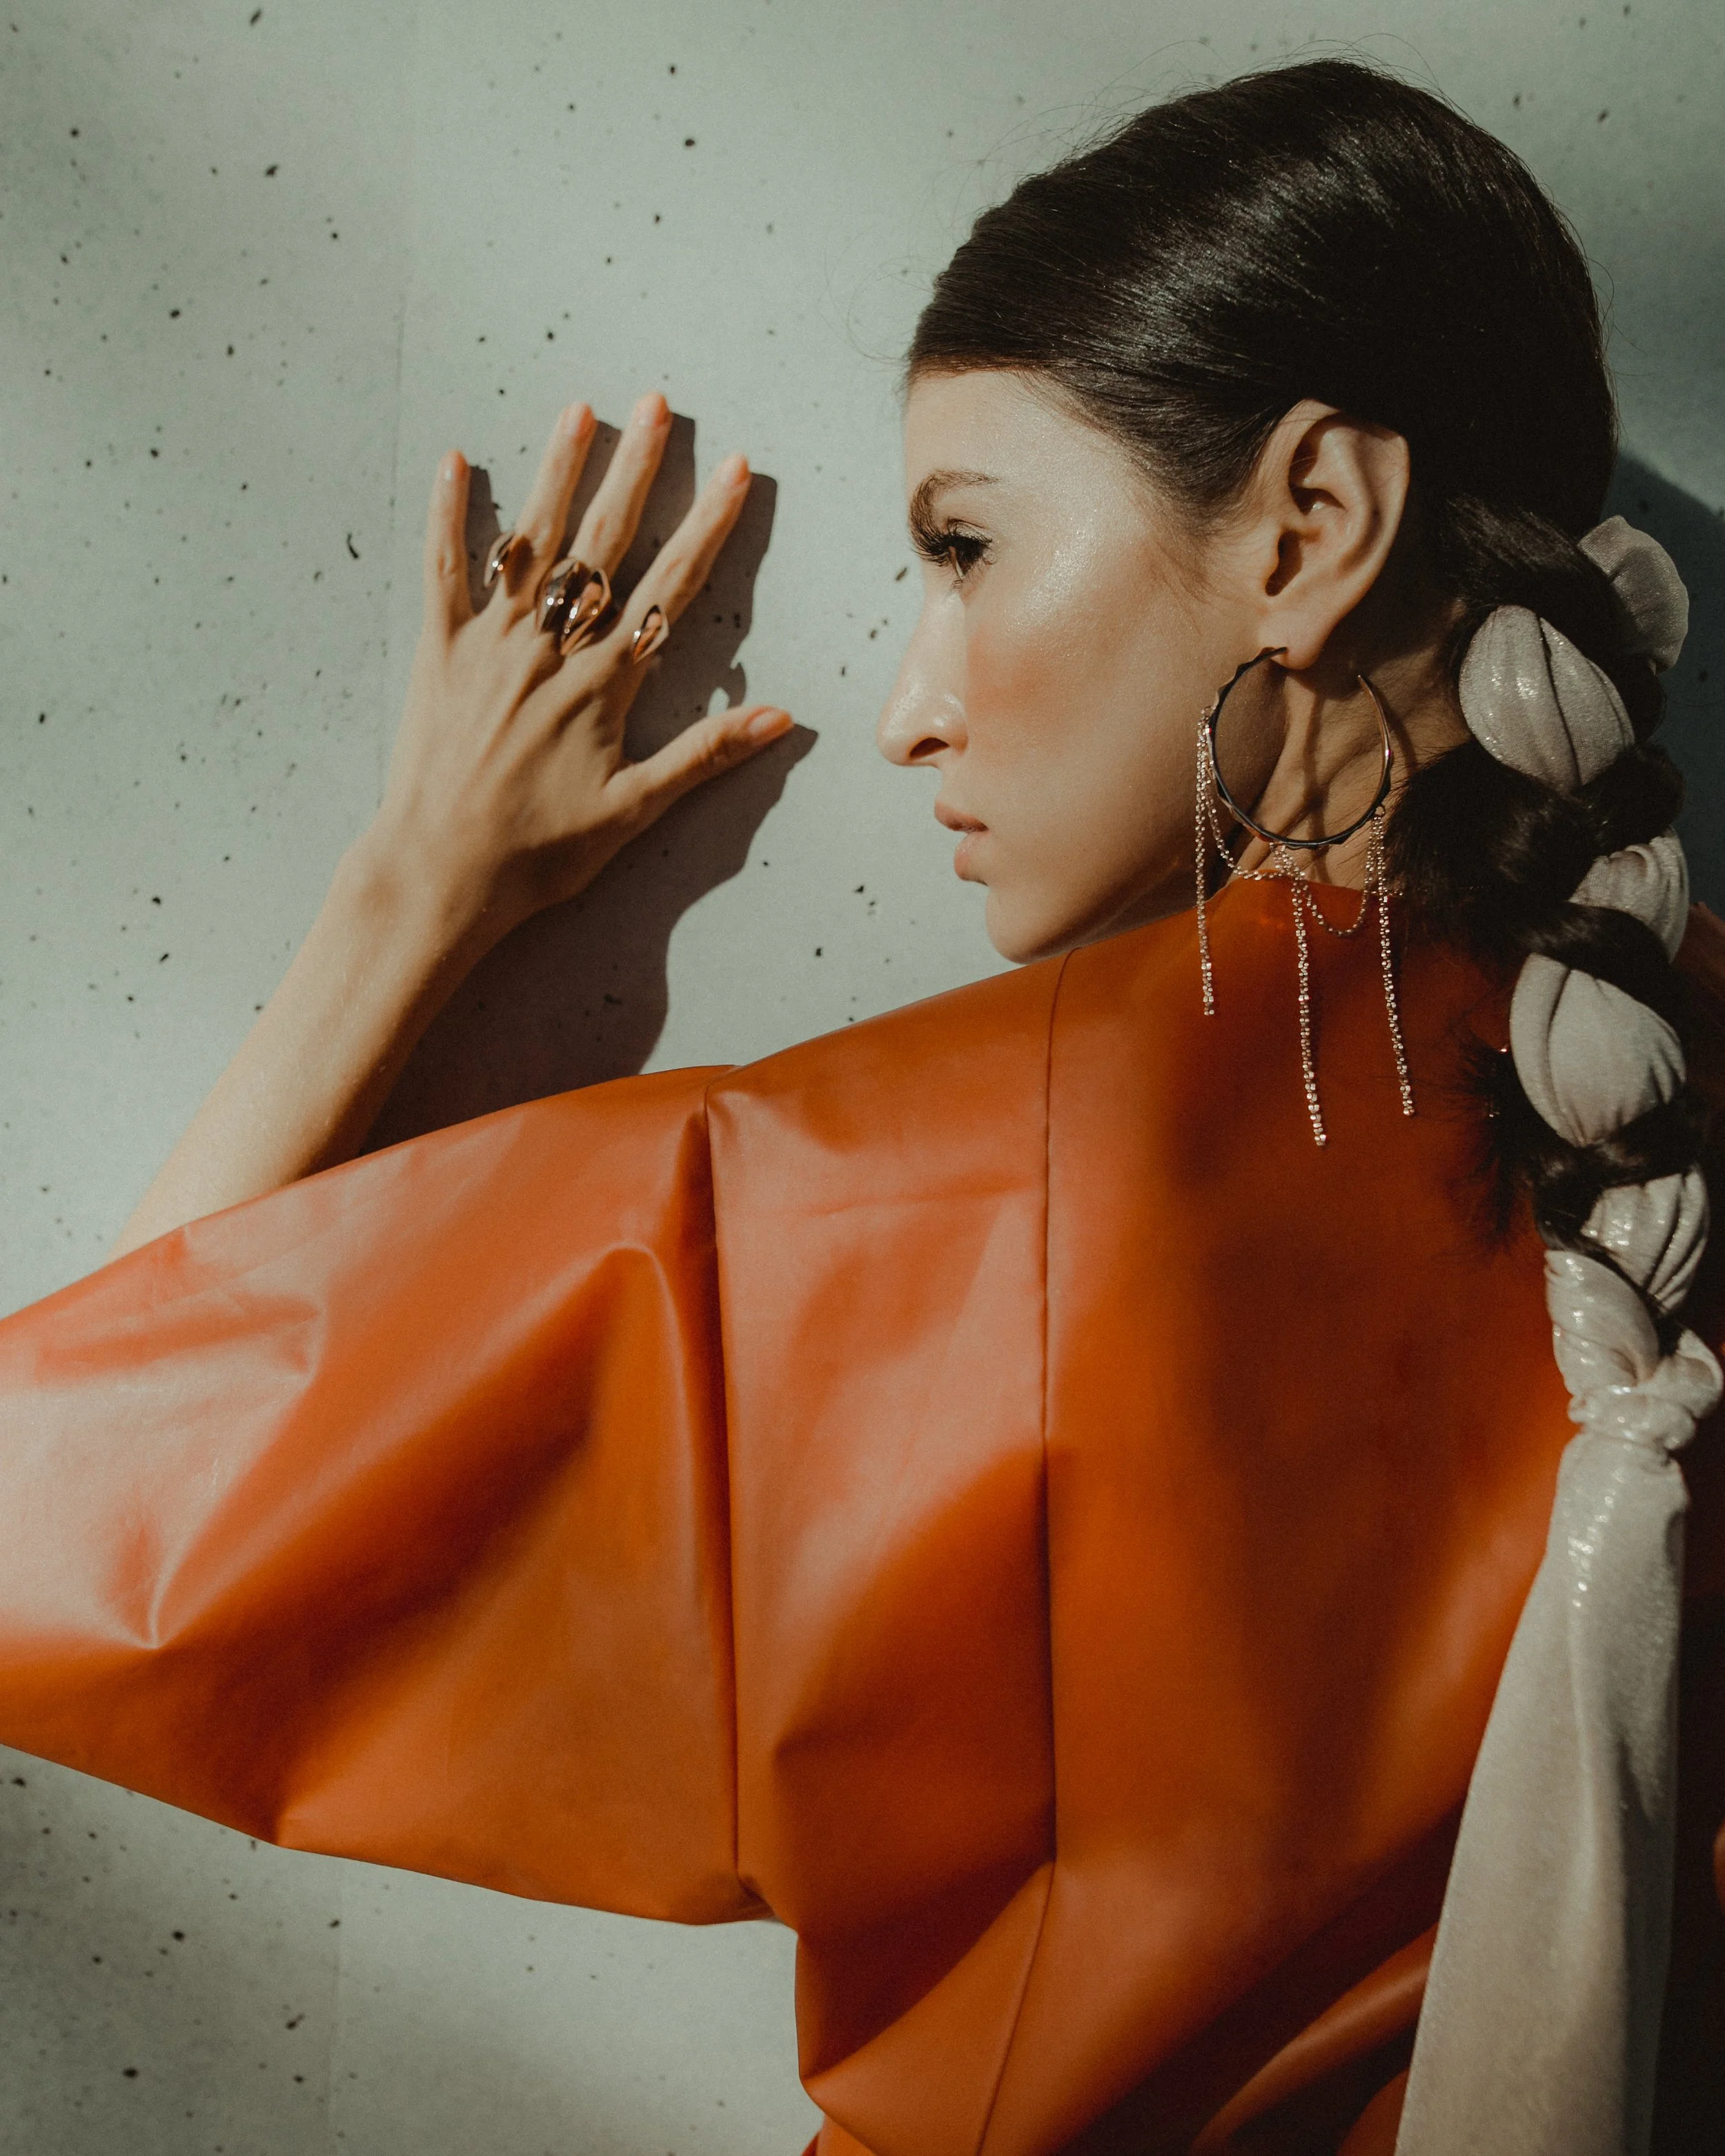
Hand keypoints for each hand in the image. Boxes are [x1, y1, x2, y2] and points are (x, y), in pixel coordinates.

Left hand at [361, 390, 791, 949]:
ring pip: (530, 542)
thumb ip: (705, 756)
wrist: (440, 872)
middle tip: (657, 404)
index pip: (669, 588)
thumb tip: (781, 718)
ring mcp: (490, 645)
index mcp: (603, 684)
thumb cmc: (540, 854)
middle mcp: (550, 649)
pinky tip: (454, 462)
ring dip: (556, 472)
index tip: (735, 471)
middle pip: (602, 543)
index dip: (706, 525)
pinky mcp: (437, 654)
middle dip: (635, 470)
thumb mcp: (634, 811)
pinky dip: (448, 516)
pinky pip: (442, 572)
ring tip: (580, 410)